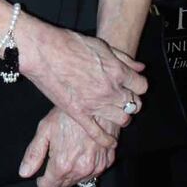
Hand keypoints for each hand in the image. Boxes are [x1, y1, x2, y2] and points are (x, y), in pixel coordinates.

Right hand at [15, 19, 147, 149]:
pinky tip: (110, 142)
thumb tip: (140, 68)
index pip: (142, 86)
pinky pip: (97, 133)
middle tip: (124, 101)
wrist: (44, 51)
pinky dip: (107, 140)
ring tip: (116, 115)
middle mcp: (110, 90)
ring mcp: (95, 104)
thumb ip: (123, 58)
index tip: (132, 86)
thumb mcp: (102, 45)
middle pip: (134, 105)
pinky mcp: (79, 113)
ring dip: (122, 118)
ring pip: (122, 120)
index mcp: (117, 72)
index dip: (138, 86)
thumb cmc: (70, 44)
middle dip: (132, 103)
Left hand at [18, 107, 116, 186]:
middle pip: (63, 185)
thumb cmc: (68, 114)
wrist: (96, 104)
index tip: (42, 174)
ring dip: (72, 172)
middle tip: (57, 154)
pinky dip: (87, 166)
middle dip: (57, 175)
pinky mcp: (107, 162)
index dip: (42, 182)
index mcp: (62, 164)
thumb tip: (24, 173)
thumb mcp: (45, 130)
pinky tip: (84, 150)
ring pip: (78, 180)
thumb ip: (34, 154)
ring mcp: (96, 167)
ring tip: (71, 150)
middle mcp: (80, 170)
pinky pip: (93, 172)